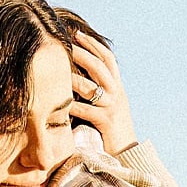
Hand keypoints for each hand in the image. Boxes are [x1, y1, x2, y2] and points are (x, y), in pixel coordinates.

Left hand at [69, 32, 135, 156]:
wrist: (128, 153)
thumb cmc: (113, 130)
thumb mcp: (111, 105)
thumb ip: (101, 90)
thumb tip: (82, 76)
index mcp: (117, 87)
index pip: (107, 59)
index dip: (93, 45)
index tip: (78, 34)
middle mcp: (117, 93)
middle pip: (100, 67)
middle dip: (83, 53)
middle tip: (66, 43)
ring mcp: (112, 107)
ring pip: (91, 87)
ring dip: (73, 77)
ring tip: (58, 70)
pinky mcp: (106, 122)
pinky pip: (86, 111)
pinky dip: (72, 106)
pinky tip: (59, 103)